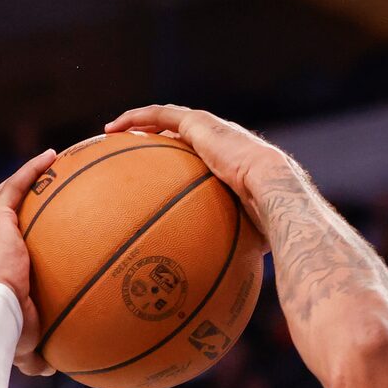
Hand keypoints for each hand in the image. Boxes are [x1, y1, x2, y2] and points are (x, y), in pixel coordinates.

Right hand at [0, 149, 55, 375]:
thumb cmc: (5, 337)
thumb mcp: (24, 347)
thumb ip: (35, 355)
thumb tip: (50, 368)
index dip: (3, 248)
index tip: (20, 248)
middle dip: (8, 212)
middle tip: (32, 204)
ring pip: (0, 199)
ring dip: (21, 182)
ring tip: (46, 165)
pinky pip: (14, 188)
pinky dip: (31, 172)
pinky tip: (51, 158)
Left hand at [104, 105, 279, 243]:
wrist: (274, 190)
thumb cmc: (268, 218)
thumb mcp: (250, 234)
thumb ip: (238, 242)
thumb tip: (235, 272)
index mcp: (234, 162)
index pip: (202, 156)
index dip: (180, 160)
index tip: (161, 172)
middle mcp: (221, 139)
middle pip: (181, 133)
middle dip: (156, 137)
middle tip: (133, 147)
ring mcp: (210, 128)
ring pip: (166, 117)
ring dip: (139, 122)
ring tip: (113, 132)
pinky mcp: (199, 122)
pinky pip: (159, 115)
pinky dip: (136, 118)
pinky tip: (113, 129)